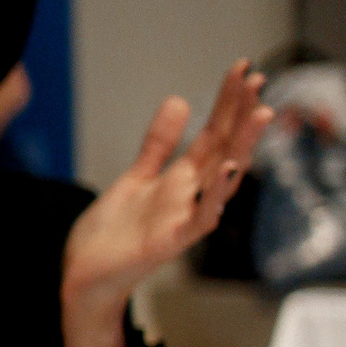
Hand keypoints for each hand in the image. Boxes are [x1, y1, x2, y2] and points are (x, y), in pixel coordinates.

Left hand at [61, 60, 270, 346]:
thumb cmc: (113, 234)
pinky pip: (200, 219)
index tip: (243, 70)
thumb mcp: (137, 178)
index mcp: (182, 180)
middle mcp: (190, 197)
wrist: (85, 276)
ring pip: (222, 179)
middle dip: (242, 115)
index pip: (214, 134)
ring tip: (260, 113)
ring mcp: (183, 219)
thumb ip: (159, 145)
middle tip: (258, 80)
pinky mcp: (169, 242)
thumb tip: (179, 101)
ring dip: (242, 147)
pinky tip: (227, 172)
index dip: (228, 103)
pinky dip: (214, 196)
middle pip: (224, 150)